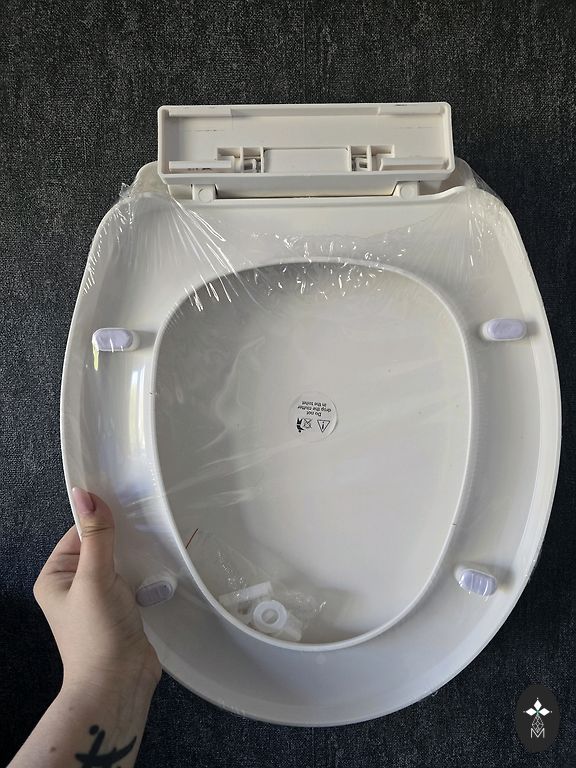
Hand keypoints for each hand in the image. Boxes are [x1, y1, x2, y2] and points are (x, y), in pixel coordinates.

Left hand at [34, 489, 161, 693]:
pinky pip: (133, 578)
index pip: (78, 533)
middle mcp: (74, 586)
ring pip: (120, 561)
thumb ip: (96, 535)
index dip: (100, 519)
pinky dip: (146, 572)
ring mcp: (99, 597)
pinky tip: (159, 567)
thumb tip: (85, 494)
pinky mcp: (122, 607)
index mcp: (55, 577)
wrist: (118, 682)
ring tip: (155, 546)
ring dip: (137, 555)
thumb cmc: (96, 634)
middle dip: (123, 538)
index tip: (126, 504)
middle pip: (100, 545)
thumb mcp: (94, 577)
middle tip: (146, 526)